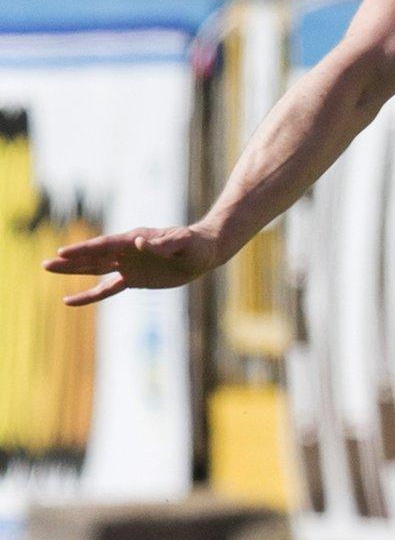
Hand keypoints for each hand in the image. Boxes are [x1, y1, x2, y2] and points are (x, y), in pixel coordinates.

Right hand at [43, 223, 226, 305]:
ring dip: (73, 270)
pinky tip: (70, 301)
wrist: (204, 253)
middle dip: (70, 260)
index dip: (84, 249)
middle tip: (46, 263)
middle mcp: (126, 251)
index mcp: (134, 239)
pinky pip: (107, 289)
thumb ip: (163, 243)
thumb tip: (137, 242)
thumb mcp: (183, 242)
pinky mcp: (132, 279)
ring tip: (48, 268)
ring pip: (94, 269)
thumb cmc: (195, 244)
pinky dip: (89, 295)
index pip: (104, 245)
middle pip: (93, 256)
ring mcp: (127, 265)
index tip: (63, 252)